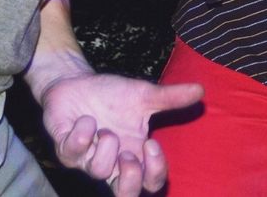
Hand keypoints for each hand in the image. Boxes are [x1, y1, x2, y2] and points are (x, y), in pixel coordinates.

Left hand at [39, 70, 201, 195]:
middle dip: (129, 179)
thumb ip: (170, 98)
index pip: (150, 183)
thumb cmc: (111, 95)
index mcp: (134, 153)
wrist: (76, 81)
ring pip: (99, 172)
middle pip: (125, 196)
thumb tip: (201, 91)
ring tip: (104, 128)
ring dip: (105, 147)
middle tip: (128, 154)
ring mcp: (87, 158)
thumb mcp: (143, 94)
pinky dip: (81, 134)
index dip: (155, 171)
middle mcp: (112, 162)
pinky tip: (86, 119)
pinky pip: (72, 153)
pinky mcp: (65, 148)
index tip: (151, 143)